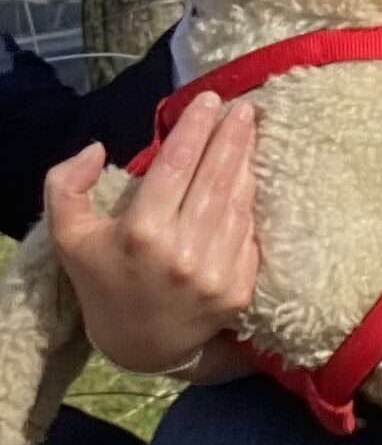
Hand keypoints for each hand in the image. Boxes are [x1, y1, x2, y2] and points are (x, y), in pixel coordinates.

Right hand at [45, 93, 260, 374]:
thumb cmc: (103, 282)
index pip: (176, 166)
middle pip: (215, 177)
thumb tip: (97, 148)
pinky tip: (253, 174)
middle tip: (242, 107)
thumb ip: (66, 187)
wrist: (140, 344)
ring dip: (246, 161)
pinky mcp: (240, 288)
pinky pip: (249, 231)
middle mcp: (182, 251)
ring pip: (237, 201)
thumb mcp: (69, 237)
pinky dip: (251, 200)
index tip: (208, 100)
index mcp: (141, 234)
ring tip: (250, 130)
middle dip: (231, 136)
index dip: (194, 129)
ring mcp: (215, 271)